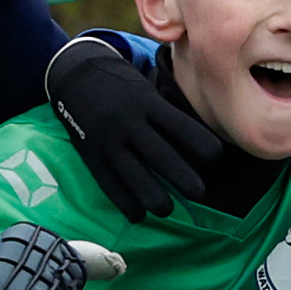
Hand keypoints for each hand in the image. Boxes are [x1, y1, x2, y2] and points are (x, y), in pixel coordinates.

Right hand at [47, 29, 236, 220]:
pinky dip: (123, 202)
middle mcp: (128, 122)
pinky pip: (108, 183)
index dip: (201, 145)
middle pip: (159, 154)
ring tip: (166, 209)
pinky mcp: (90, 154)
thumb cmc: (122, 86)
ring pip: (132, 174)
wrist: (75, 74)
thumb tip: (198, 150)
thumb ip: (167, 117)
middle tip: (199, 193)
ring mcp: (107, 140)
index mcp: (148, 103)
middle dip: (182, 177)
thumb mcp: (147, 91)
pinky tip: (138, 215)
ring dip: (152, 196)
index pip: (181, 127)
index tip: (215, 158)